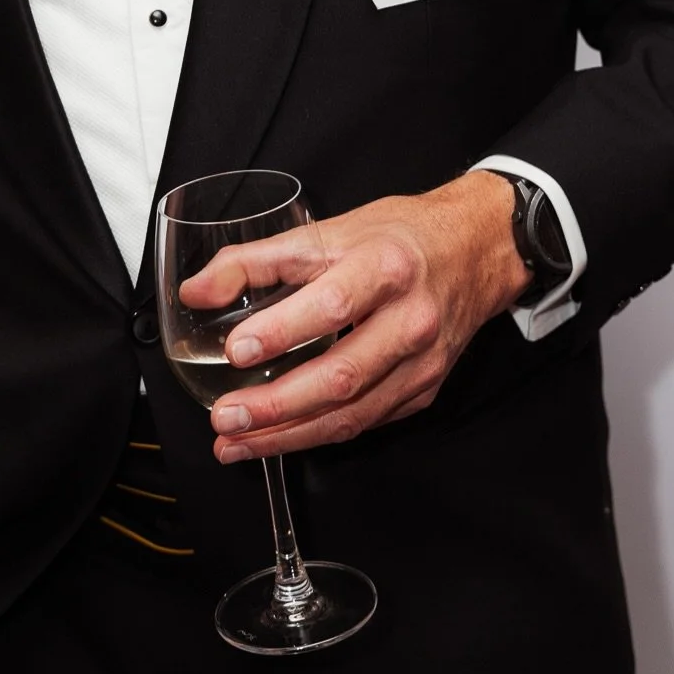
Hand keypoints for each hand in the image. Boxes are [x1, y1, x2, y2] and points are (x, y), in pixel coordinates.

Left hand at [178, 171, 532, 462]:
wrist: (475, 250)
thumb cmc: (398, 236)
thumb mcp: (329, 230)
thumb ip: (256, 260)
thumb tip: (197, 291)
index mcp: (386, 267)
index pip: (331, 305)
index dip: (282, 331)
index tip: (235, 351)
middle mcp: (411, 319)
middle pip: (342, 375)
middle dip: (277, 406)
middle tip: (226, 418)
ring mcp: (423, 362)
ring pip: (353, 413)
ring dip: (289, 436)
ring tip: (237, 443)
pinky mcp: (425, 389)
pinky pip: (368, 422)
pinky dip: (320, 434)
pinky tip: (282, 437)